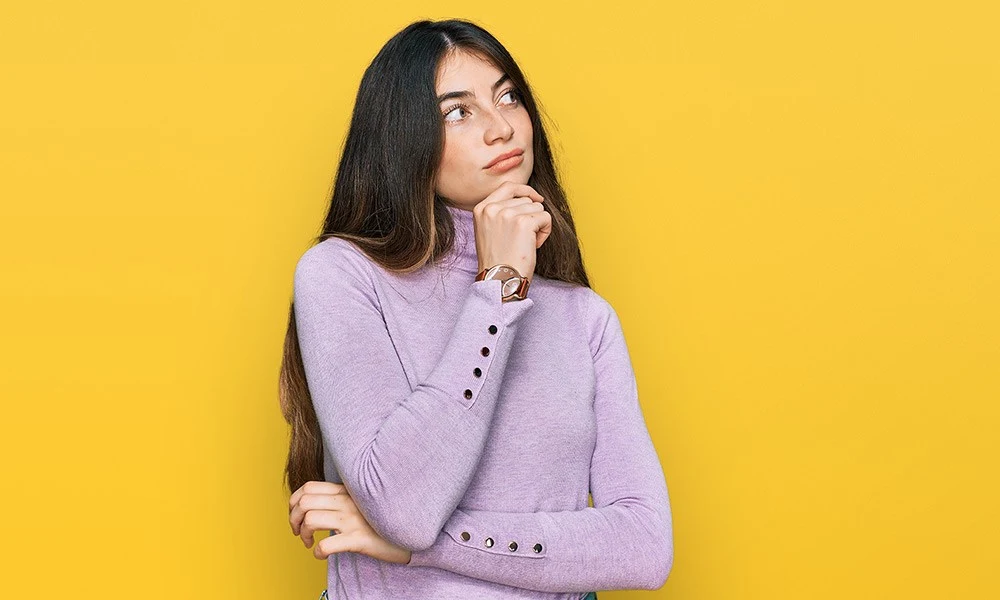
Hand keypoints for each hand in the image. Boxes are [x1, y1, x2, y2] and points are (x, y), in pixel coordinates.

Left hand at [289, 481, 412, 563]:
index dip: (294, 501)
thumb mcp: (362, 501)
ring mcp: (353, 520)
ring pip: (311, 520)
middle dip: (293, 519)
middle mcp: (348, 502)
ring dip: (302, 534)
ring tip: (309, 542)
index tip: (295, 514)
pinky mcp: (359, 539)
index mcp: (347, 491)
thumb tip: (316, 502)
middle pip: (305, 502)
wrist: (410, 533)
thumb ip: (342, 497)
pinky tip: (322, 554)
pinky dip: (318, 552)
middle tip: (298, 532)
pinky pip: (327, 545)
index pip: (309, 487)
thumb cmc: (381, 520)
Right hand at [473, 181, 550, 280]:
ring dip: (538, 225)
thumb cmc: (498, 260)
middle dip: (531, 216)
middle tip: (523, 238)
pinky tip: (534, 245)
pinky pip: (545, 217)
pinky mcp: (524, 222)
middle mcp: (492, 208)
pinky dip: (545, 232)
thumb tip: (527, 198)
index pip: (508, 186)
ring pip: (537, 207)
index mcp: (481, 208)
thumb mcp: (489, 230)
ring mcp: (507, 214)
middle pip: (526, 199)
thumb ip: (500, 212)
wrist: (499, 280)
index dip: (525, 191)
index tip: (536, 200)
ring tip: (526, 243)